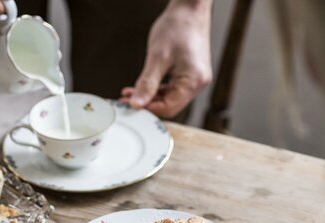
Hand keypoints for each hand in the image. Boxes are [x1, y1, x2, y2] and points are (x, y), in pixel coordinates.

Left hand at [120, 0, 212, 117]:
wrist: (189, 9)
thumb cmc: (178, 27)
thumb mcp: (157, 57)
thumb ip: (147, 83)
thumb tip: (136, 103)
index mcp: (193, 81)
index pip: (169, 108)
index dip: (148, 109)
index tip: (130, 106)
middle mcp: (198, 83)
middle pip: (170, 105)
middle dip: (147, 104)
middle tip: (126, 100)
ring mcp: (195, 78)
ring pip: (169, 97)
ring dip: (150, 97)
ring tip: (130, 93)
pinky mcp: (190, 73)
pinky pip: (172, 88)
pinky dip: (156, 89)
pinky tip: (142, 86)